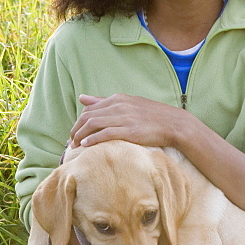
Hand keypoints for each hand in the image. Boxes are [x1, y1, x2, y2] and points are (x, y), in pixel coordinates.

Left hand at [69, 93, 183, 148]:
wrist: (173, 124)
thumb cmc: (151, 116)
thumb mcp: (127, 104)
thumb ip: (103, 102)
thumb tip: (82, 98)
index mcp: (118, 99)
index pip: (89, 109)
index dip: (78, 123)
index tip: (74, 134)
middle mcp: (119, 106)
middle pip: (88, 117)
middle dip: (76, 130)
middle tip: (70, 142)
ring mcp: (124, 117)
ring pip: (94, 124)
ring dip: (81, 136)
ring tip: (75, 146)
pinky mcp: (130, 130)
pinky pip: (106, 133)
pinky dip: (93, 139)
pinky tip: (86, 145)